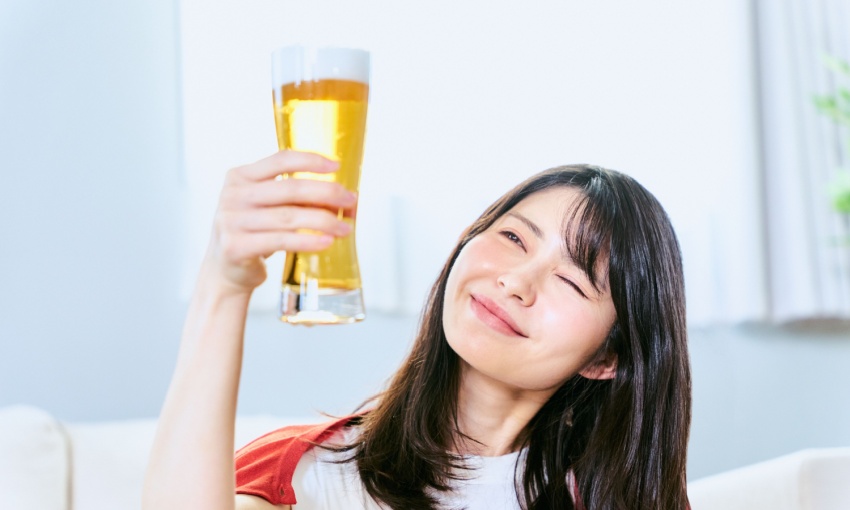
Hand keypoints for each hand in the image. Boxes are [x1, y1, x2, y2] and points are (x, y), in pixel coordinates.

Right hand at [202, 150, 356, 294]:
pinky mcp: (237, 246)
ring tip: (345, 228)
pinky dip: (309, 240)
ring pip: (290, 216)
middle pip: (291, 188)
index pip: (281, 160)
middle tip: (351, 201)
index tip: (336, 165)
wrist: (225, 271)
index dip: (311, 161)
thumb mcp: (268, 208)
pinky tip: (327, 241)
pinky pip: (282, 240)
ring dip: (324, 220)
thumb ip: (297, 199)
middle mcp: (233, 195)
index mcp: (240, 176)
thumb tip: (345, 200)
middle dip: (327, 193)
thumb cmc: (254, 233)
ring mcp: (232, 221)